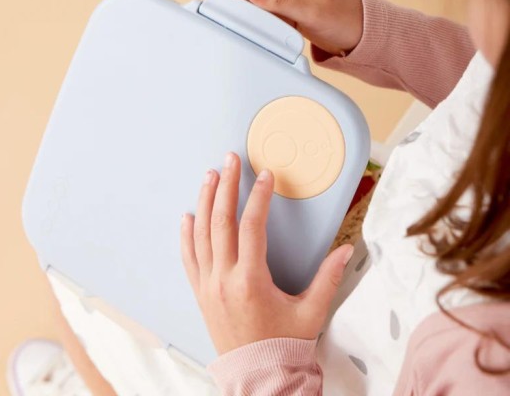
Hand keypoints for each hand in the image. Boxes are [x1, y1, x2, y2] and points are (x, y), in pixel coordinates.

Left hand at [180, 151, 353, 354]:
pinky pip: (188, 257)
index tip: (266, 176)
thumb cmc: (284, 345)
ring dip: (205, 201)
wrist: (258, 378)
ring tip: (210, 176)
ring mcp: (208, 285)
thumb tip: (346, 249)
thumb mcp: (311, 312)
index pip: (252, 226)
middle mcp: (224, 279)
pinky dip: (186, 234)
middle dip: (227, 186)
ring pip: (201, 234)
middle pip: (221, 221)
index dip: (259, 197)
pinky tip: (187, 215)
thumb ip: (328, 278)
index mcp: (251, 281)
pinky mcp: (200, 293)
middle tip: (230, 160)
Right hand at [204, 0, 362, 54]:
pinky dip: (250, 23)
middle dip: (223, 0)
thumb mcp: (311, 10)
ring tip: (231, 31)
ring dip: (236, 14)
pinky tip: (250, 34)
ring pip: (245, 0)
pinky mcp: (282, 10)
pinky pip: (257, 13)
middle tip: (216, 22)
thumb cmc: (343, 18)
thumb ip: (279, 1)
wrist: (360, 31)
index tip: (209, 3)